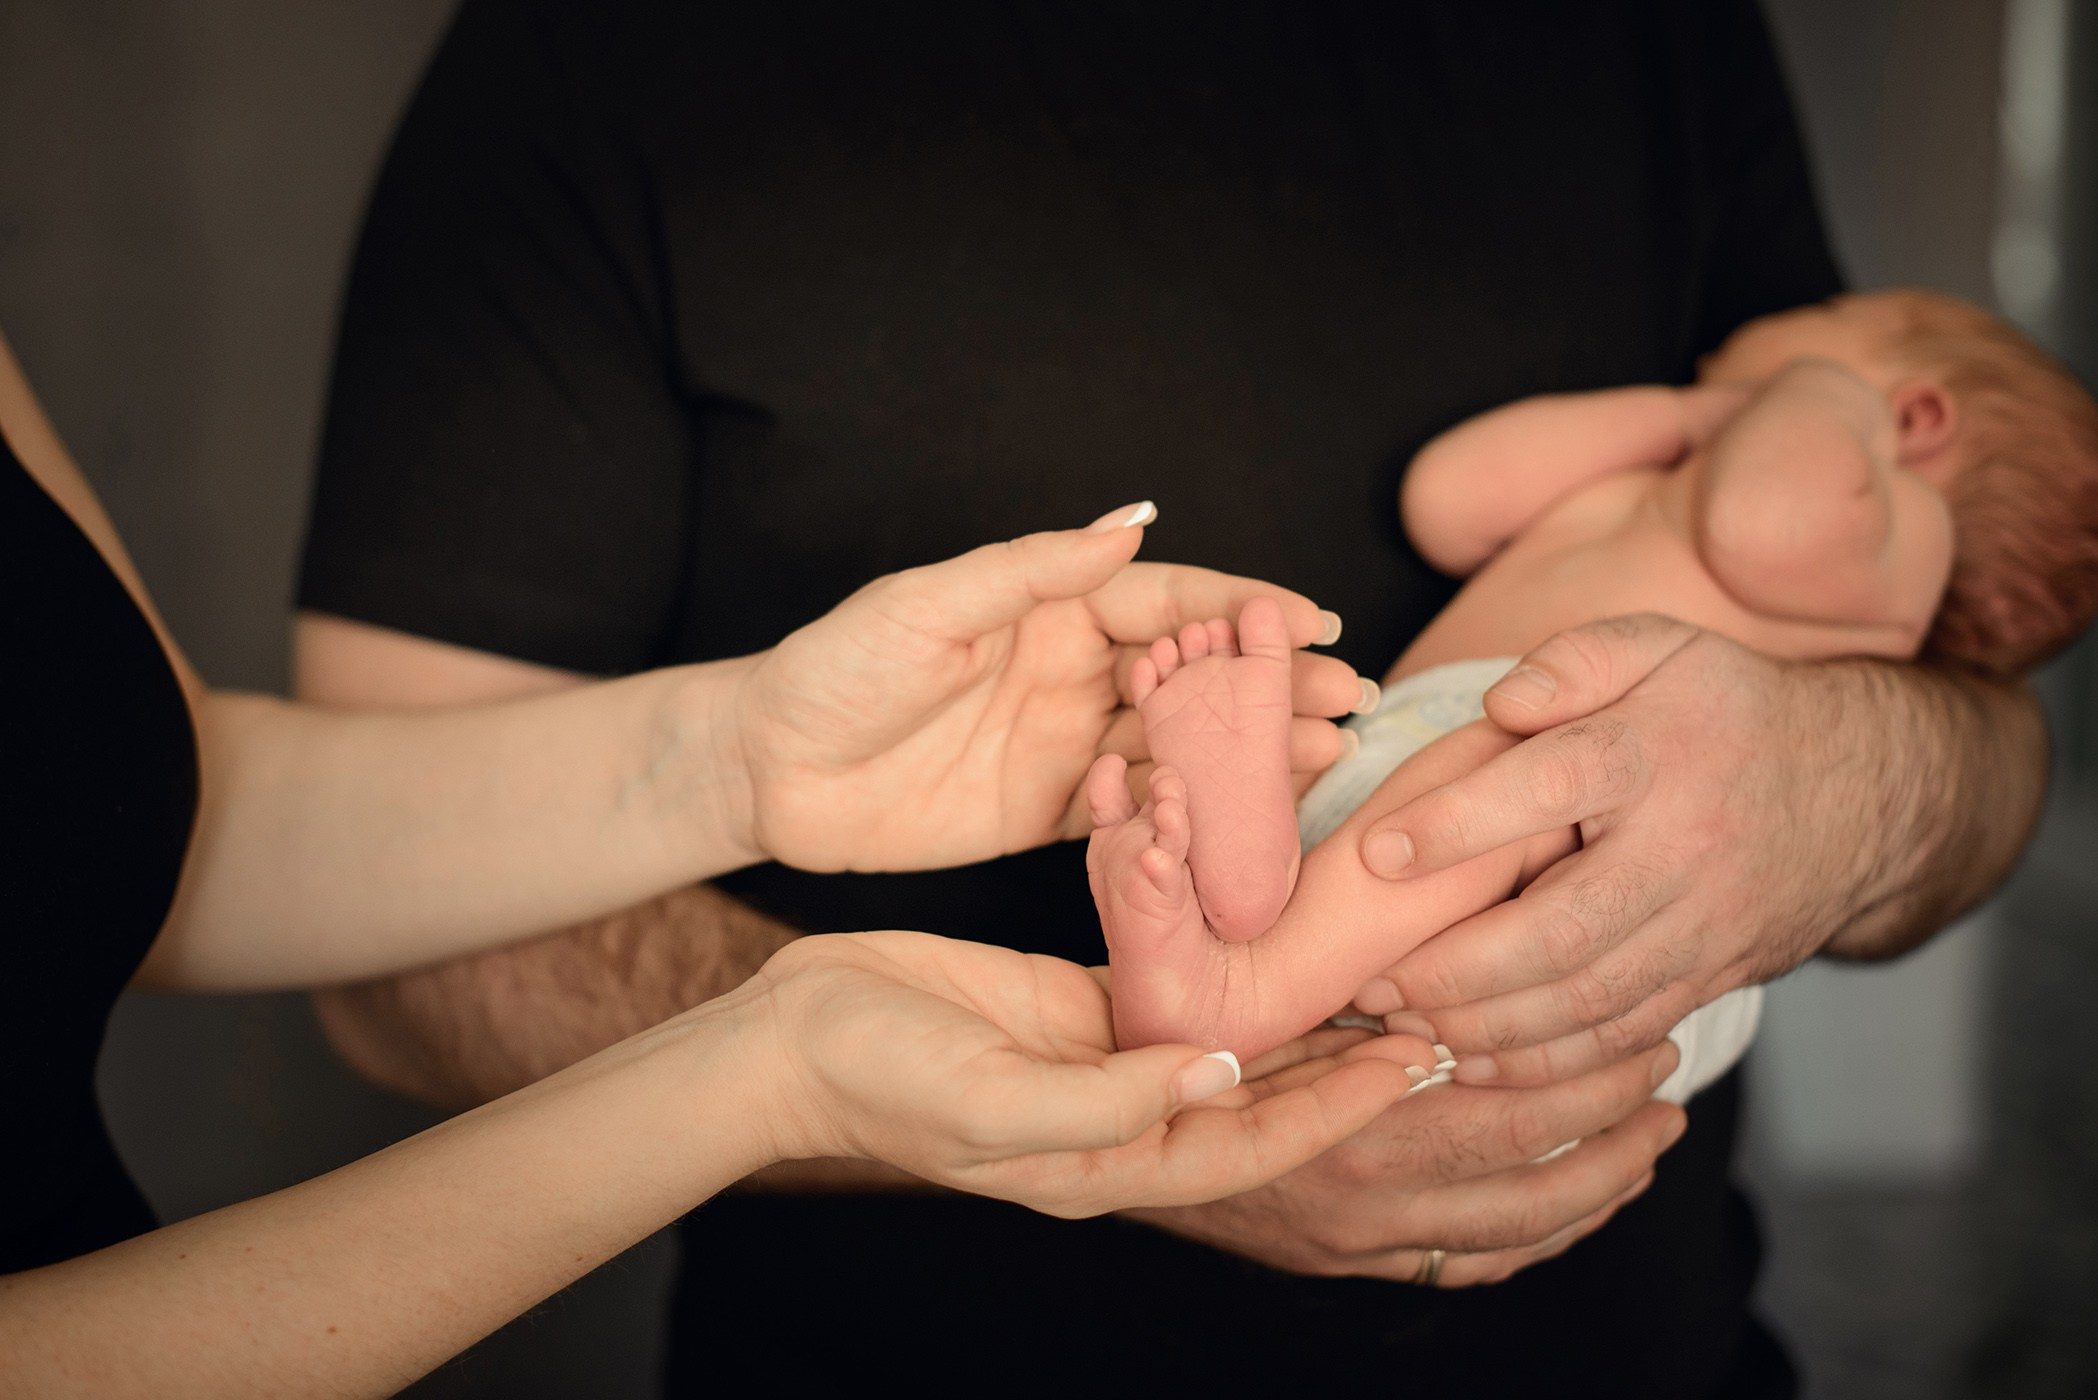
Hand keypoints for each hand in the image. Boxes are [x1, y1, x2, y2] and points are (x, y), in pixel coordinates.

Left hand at [733, 504, 1362, 871]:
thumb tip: (1132, 519)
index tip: (1310, 620)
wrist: (768, 770)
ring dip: (1250, 749)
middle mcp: (1072, 671)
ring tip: (1325, 754)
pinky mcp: (1051, 813)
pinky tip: (1250, 817)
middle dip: (1268, 683)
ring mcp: (1067, 744)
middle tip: (1347, 698)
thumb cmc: (835, 669)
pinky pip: (1135, 811)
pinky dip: (1192, 812)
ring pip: (1179, 745)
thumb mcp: (927, 606)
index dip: (1240, 609)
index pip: (1167, 602)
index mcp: (1051, 607)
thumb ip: (1032, 571)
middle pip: (1192, 676)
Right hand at [742, 930, 1420, 1217]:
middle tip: (1436, 1017)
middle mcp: (1120, 1113)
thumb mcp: (990, 1097)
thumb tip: (1218, 1074)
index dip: (1341, 1110)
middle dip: (1344, 1068)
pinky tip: (1271, 927)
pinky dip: (1223, 958)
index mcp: (1108, 1159)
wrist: (794, 1035)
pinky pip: (1170, 979)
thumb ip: (1107, 1099)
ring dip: (1297, 1012)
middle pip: (1260, 1098)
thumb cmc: (877, 1076)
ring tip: (1374, 970)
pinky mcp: (1077, 1000)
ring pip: (1226, 1037)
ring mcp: (1100, 1056)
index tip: (1421, 1065)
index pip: (1255, 1144)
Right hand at [1129, 1031, 1686, 1285]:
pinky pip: (1469, 1266)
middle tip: (1662, 1070)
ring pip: (1516, 1233)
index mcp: (1354, 1128)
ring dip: (1599, 1184)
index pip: (1507, 1110)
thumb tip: (1461, 970)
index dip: (1582, 1073)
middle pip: (1532, 1174)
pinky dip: (1538, 1237)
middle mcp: (1368, 1200)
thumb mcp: (1263, 1013)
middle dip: (1614, 1121)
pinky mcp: (1356, 1262)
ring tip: (1652, 1136)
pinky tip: (1577, 1202)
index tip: (1628, 1027)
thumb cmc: (1188, 1054)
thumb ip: (1356, 1008)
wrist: (1110, 1143)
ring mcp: (1364, 1242)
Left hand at [1351, 614, 1880, 1085]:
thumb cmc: (1718, 712)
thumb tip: (1504, 704)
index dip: (1461, 823)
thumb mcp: (1658, 650)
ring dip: (1485, 1026)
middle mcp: (1683, 850)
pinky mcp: (1710, 980)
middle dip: (1456, 967)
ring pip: (1586, 1000)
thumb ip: (1575, 661)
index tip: (1379, 852)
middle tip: (1371, 979)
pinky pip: (1621, 1037)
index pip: (1552, 786)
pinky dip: (1544, 1064)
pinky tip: (1474, 1061)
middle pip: (1563, 930)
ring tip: (1402, 1023)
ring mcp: (1702, 927)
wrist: (1858, 790)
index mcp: (1656, 753)